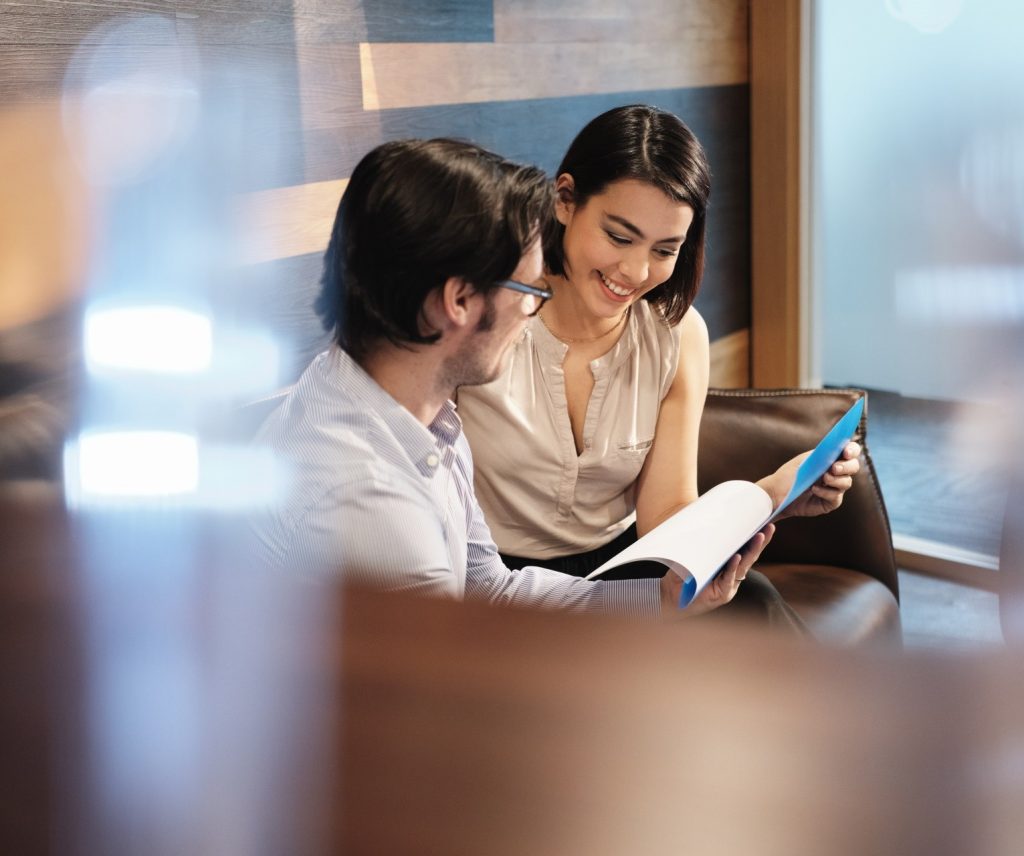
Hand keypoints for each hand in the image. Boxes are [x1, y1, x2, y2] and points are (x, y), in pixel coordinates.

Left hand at [659, 524, 775, 616]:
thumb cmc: (682, 573)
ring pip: (744, 566)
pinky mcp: (721, 594)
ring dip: (752, 550)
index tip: (765, 521)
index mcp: (728, 564)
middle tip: (769, 526)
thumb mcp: (695, 554)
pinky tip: (737, 557)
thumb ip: (704, 542)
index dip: (755, 536)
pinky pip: (729, 579)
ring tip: (759, 536)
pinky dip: (733, 568)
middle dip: (761, 541)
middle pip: (750, 555)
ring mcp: (729, 585)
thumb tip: (708, 516)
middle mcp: (732, 575)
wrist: (670, 595)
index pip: (745, 548)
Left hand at [758, 441, 861, 521]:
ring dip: (836, 480)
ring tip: (823, 478)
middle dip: (846, 466)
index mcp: (831, 457)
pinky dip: (826, 492)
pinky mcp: (831, 502)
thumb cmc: (789, 475)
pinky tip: (814, 489)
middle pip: (853, 466)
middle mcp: (836, 472)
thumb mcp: (803, 462)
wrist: (777, 494)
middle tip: (834, 468)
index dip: (852, 450)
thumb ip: (821, 455)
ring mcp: (835, 487)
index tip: (846, 453)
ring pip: (846, 482)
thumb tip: (836, 451)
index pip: (850, 451)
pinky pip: (835, 496)